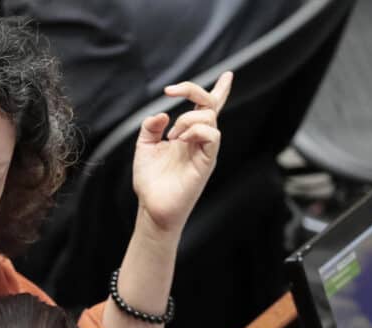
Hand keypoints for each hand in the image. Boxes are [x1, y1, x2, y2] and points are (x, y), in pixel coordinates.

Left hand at [131, 72, 232, 238]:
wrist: (152, 207)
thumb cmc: (150, 181)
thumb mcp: (144, 147)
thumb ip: (151, 127)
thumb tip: (164, 113)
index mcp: (187, 135)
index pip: (208, 109)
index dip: (220, 91)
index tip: (228, 76)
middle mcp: (198, 140)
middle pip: (210, 105)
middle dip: (194, 90)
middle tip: (171, 91)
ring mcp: (204, 151)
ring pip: (209, 117)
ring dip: (186, 118)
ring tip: (171, 135)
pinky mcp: (206, 162)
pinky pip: (212, 136)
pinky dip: (196, 130)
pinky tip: (180, 139)